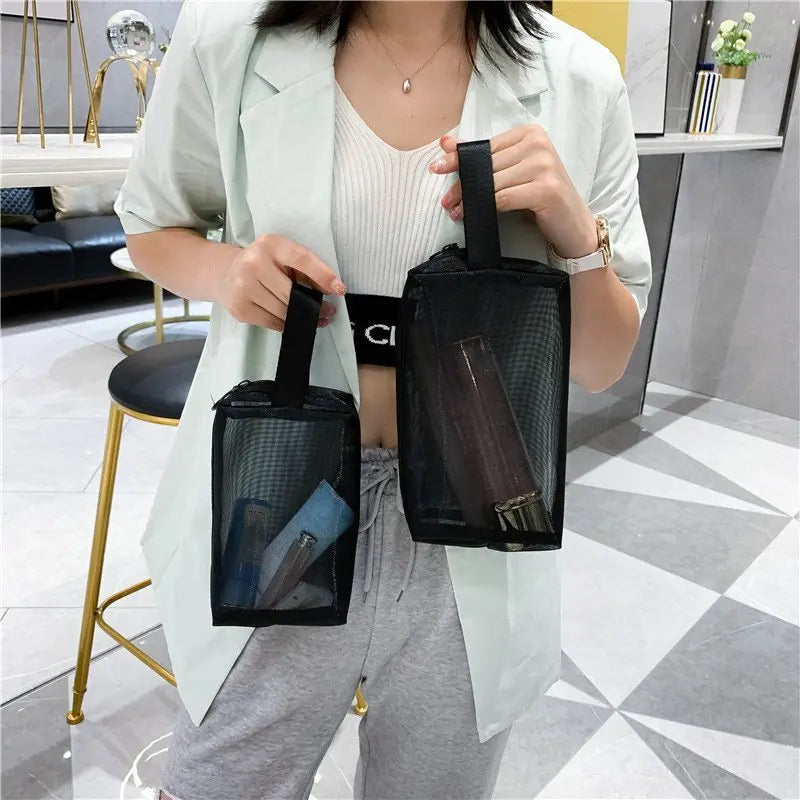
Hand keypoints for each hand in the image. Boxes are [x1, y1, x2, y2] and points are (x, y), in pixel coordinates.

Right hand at [214, 234, 343, 330]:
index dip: (323, 274)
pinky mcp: (239, 307)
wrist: (227, 273)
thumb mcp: (283, 257)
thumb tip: (333, 289)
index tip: (339, 289)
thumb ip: (305, 269)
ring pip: (283, 310)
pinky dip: (286, 324)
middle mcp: (253, 263)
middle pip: (292, 292)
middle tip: (329, 312)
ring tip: (315, 319)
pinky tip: (293, 321)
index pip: (301, 258)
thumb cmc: (265, 264)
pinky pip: (272, 322)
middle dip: (314, 305)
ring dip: (302, 318)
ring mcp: (243, 286)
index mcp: (270, 244)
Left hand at [431, 126, 597, 259]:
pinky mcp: (547, 189)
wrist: (574, 225)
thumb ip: (485, 158)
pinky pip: (504, 198)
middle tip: (446, 200)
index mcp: (530, 133)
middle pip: (488, 164)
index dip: (460, 159)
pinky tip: (474, 215)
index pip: (487, 146)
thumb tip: (445, 143)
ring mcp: (545, 165)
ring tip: (456, 211)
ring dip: (471, 199)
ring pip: (493, 182)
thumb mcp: (513, 173)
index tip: (438, 167)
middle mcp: (539, 144)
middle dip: (463, 183)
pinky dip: (486, 208)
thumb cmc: (541, 198)